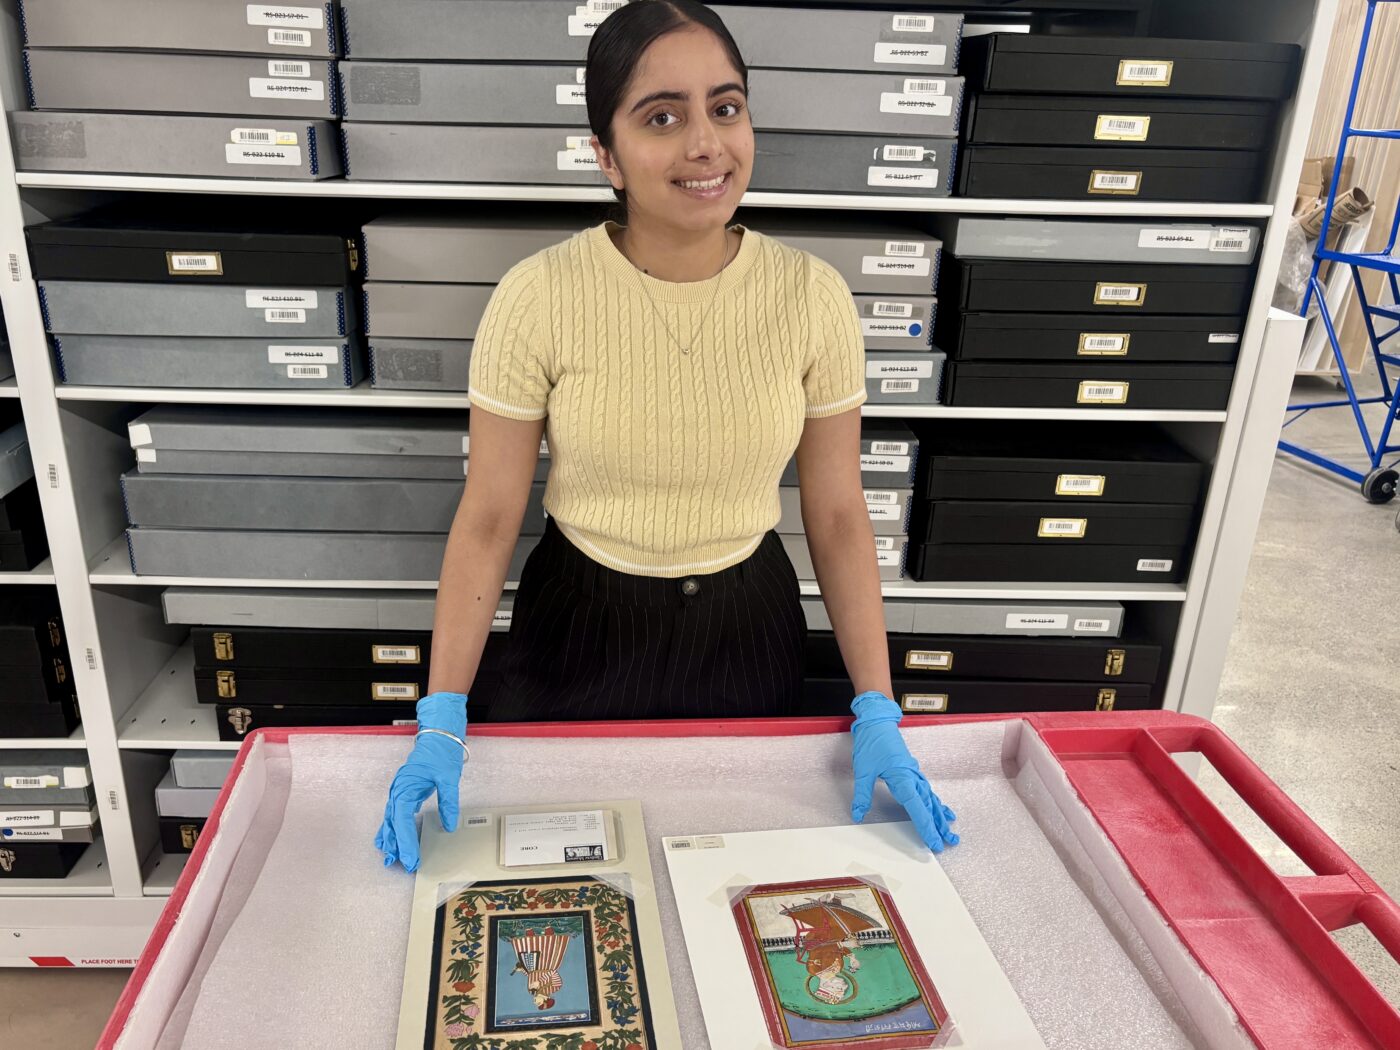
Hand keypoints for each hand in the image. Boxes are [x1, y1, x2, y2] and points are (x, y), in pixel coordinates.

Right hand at [375, 692, 467, 872]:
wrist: (438, 734)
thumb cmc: (441, 752)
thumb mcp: (449, 776)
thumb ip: (448, 801)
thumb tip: (449, 825)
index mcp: (405, 786)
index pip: (401, 819)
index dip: (405, 841)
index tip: (411, 858)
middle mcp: (398, 790)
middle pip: (392, 823)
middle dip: (397, 845)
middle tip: (405, 865)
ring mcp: (399, 791)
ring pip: (390, 820)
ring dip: (391, 839)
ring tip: (391, 859)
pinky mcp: (404, 792)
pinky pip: (394, 814)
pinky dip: (392, 829)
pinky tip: (390, 841)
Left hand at [849, 691, 958, 853]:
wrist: (878, 722)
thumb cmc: (871, 743)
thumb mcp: (863, 770)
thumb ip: (862, 794)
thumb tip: (858, 814)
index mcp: (902, 778)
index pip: (917, 808)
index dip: (926, 827)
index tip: (933, 842)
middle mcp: (913, 777)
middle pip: (929, 806)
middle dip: (939, 826)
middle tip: (949, 842)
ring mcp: (915, 774)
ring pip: (931, 799)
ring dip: (940, 817)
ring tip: (951, 832)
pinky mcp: (913, 771)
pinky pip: (929, 791)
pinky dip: (937, 803)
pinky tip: (944, 811)